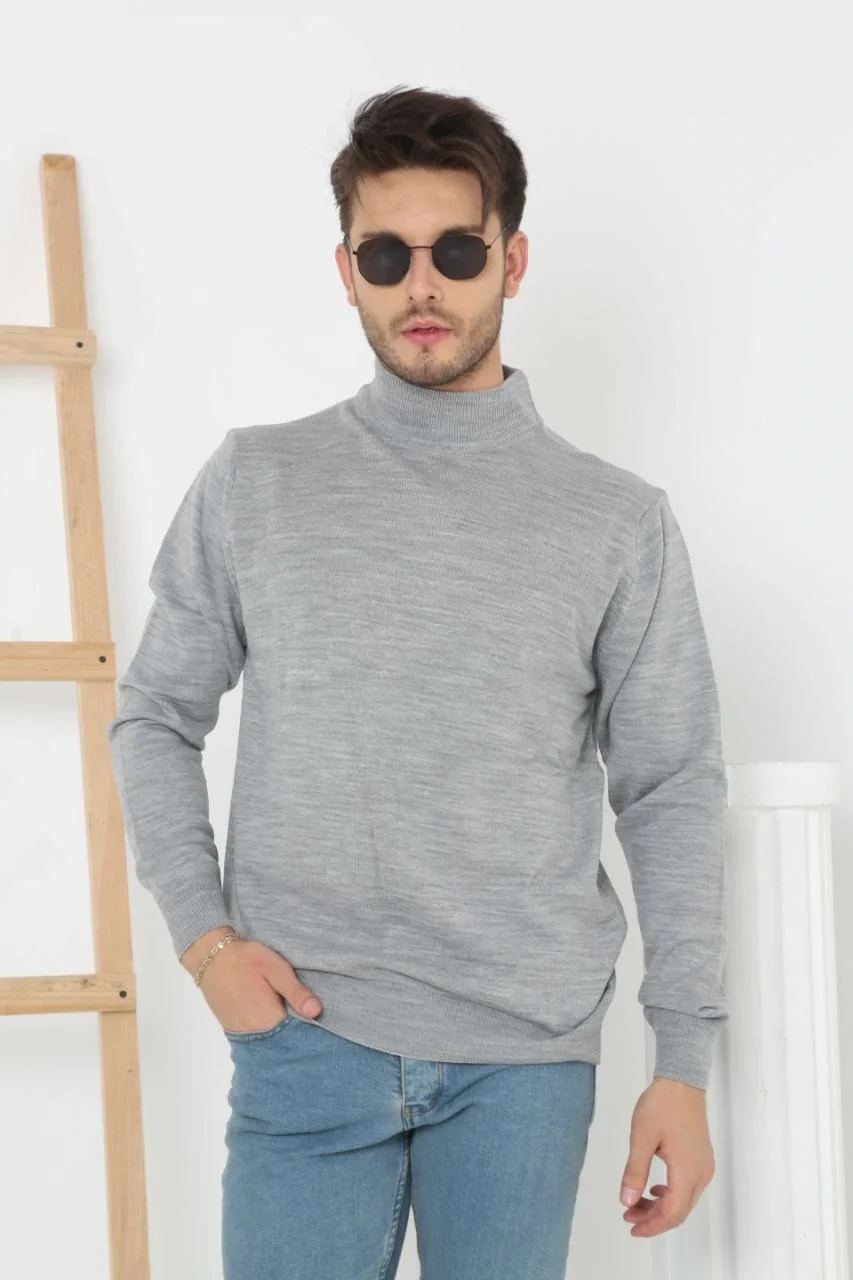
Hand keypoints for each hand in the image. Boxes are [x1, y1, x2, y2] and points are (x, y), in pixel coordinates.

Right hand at [186, 934, 322, 1033]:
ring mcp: (241, 1033)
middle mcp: (254, 1034)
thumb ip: (296, 992)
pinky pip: (255, 1036)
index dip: (308, 1031)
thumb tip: (316, 1012)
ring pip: (268, 1040)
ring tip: (290, 1016)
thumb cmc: (247, 960)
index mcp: (268, 1020)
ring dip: (279, 1032)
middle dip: (294, 1032)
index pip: (295, 1037)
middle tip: (305, 1016)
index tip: (318, 1023)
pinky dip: (265, 1030)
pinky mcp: (232, 1028)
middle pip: (281, 1041)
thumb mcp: (276, 969)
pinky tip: (272, 1017)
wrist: (211, 957)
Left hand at [619, 1076, 715, 1236]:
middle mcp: (700, 1174)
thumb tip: (627, 1201)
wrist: (681, 1081)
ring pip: (684, 1200)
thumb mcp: (641, 1137)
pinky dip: (670, 1194)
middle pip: (679, 1211)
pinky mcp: (702, 1158)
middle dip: (653, 1218)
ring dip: (661, 1207)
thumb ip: (634, 1171)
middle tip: (628, 1216)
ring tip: (636, 1203)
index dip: (652, 1226)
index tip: (631, 1226)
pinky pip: (688, 1187)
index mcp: (687, 1172)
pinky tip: (655, 1189)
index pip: (672, 1213)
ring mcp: (704, 1166)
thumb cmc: (662, 1105)